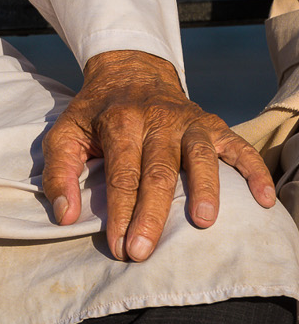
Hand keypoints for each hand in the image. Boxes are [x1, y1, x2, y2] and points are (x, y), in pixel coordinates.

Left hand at [41, 49, 274, 261]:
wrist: (130, 71)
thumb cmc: (96, 113)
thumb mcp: (65, 132)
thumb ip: (59, 172)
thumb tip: (64, 216)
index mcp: (119, 123)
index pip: (121, 175)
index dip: (120, 212)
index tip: (119, 247)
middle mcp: (156, 120)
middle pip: (158, 173)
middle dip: (151, 215)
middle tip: (144, 252)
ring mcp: (189, 122)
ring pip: (201, 158)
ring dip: (205, 190)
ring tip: (203, 223)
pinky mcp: (214, 124)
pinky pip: (239, 148)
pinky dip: (254, 171)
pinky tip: (264, 200)